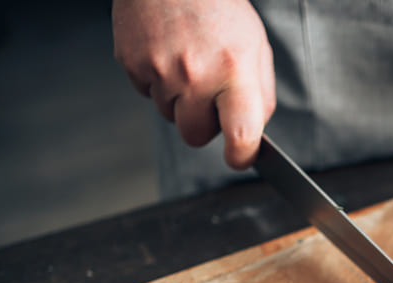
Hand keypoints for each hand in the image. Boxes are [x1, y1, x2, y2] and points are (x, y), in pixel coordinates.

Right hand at [112, 0, 275, 168]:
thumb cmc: (218, 8)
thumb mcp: (256, 47)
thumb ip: (260, 95)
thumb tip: (254, 134)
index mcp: (234, 70)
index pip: (241, 134)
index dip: (241, 156)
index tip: (240, 158)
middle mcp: (196, 74)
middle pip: (196, 136)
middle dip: (204, 125)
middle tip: (210, 96)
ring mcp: (160, 70)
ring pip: (170, 117)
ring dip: (180, 101)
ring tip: (188, 63)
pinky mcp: (132, 63)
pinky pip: (147, 94)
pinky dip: (158, 82)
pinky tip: (167, 54)